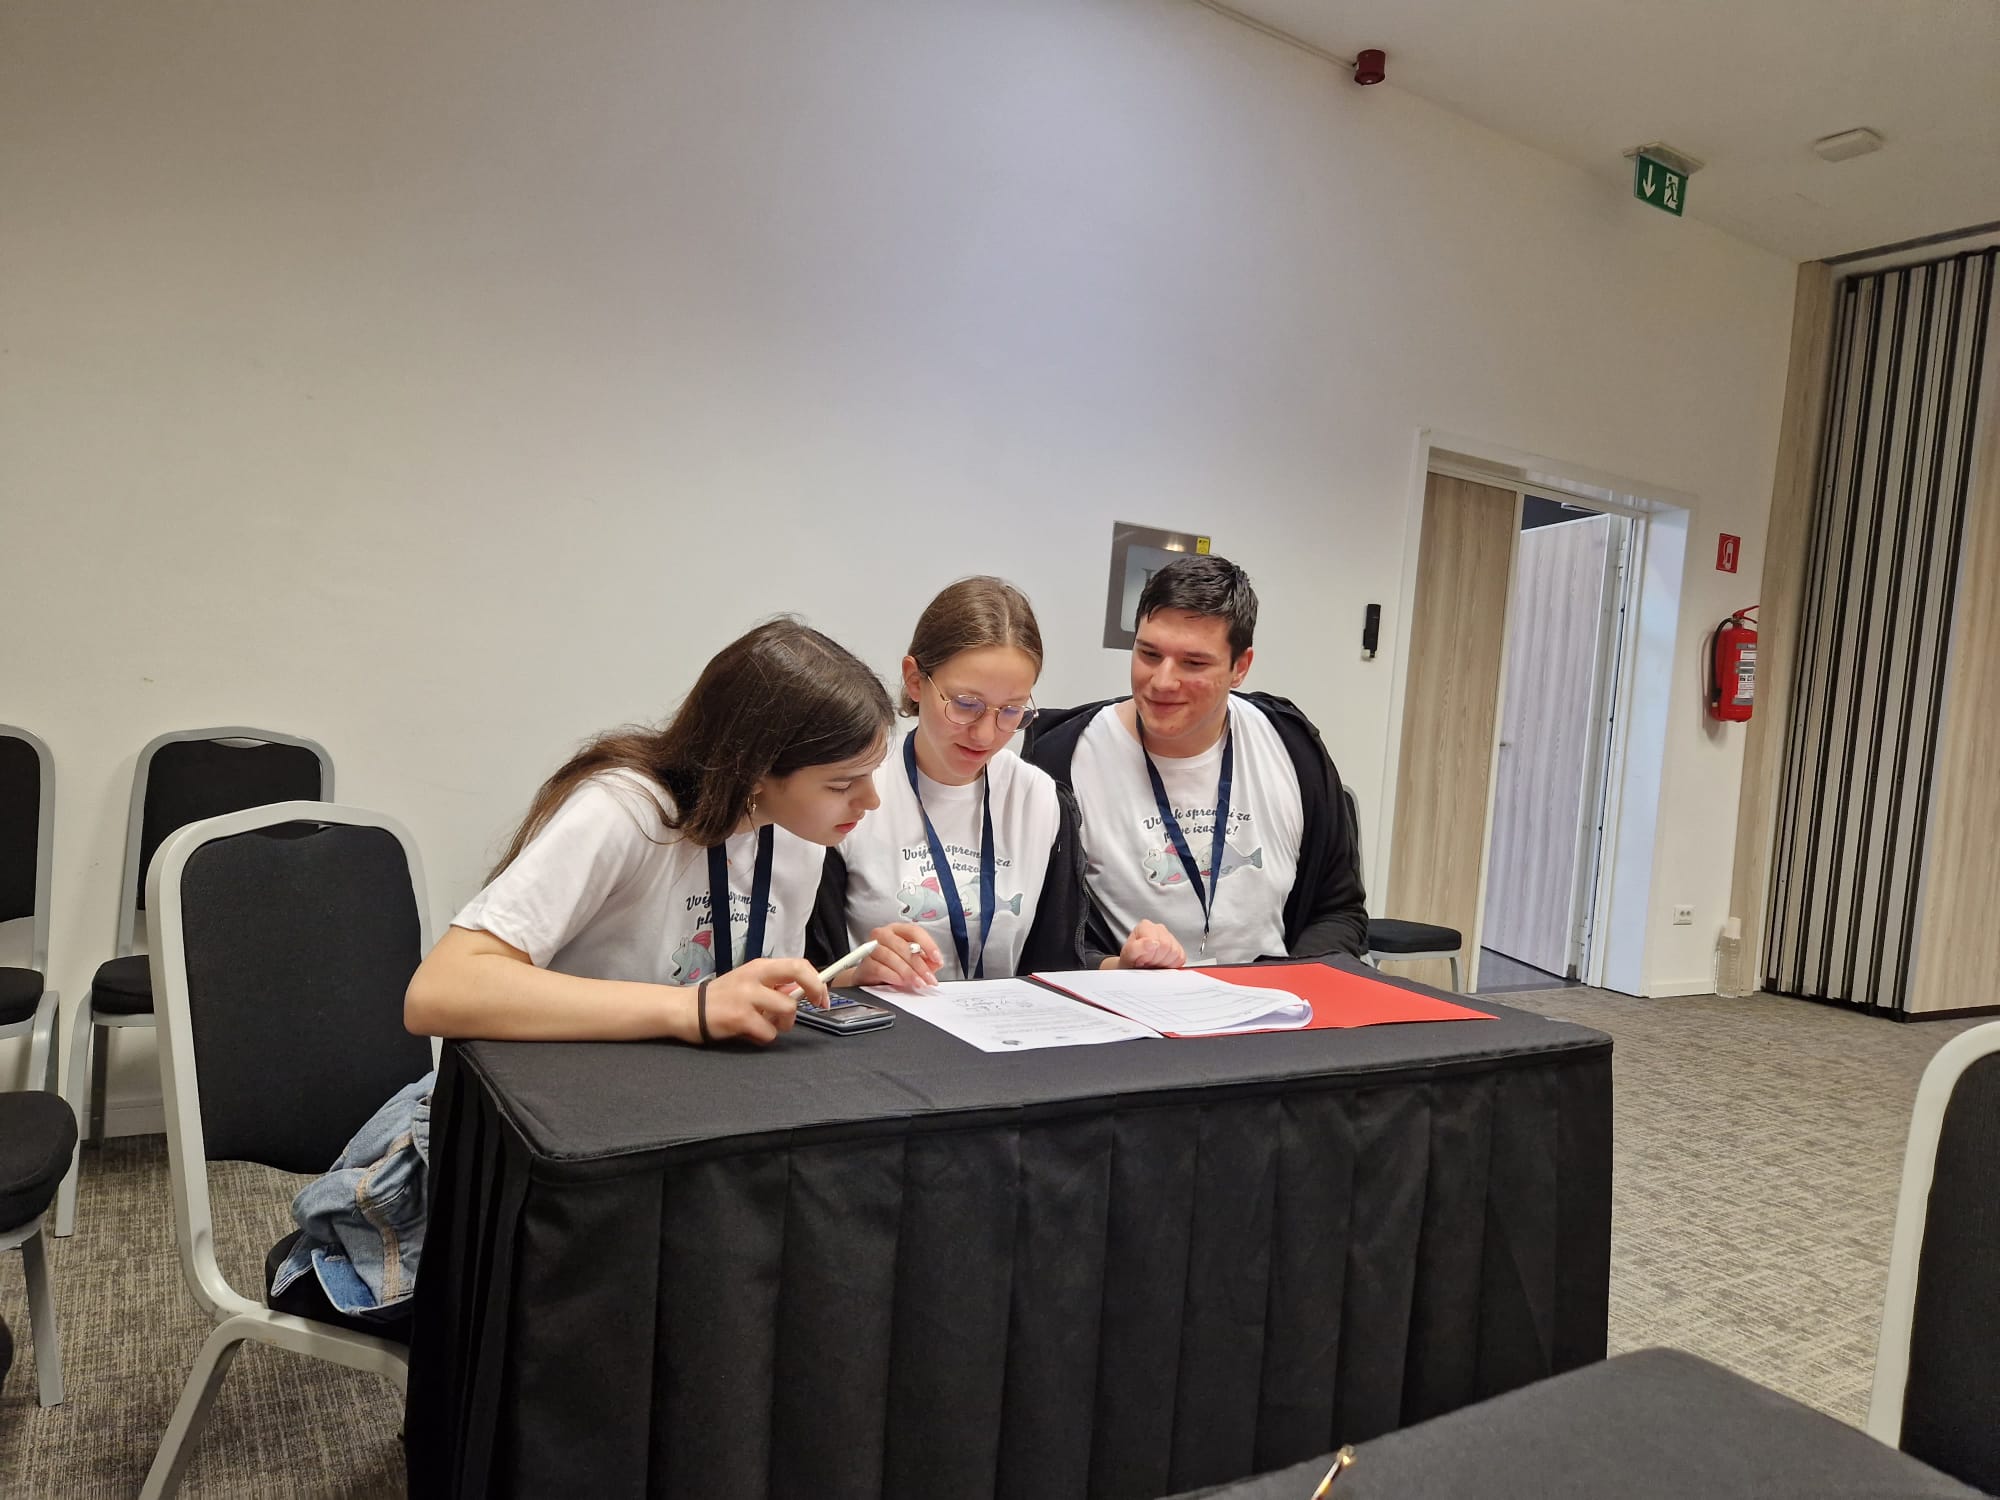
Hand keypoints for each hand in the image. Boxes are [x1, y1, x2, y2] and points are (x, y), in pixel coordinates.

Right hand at [696, 958, 825, 1043]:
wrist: (688, 1010)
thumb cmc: (722, 997)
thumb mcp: (748, 982)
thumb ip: (774, 986)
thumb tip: (801, 993)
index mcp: (759, 966)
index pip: (797, 964)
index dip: (816, 979)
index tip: (822, 996)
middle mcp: (755, 977)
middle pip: (798, 975)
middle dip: (814, 991)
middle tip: (816, 1006)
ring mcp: (747, 996)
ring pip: (787, 1010)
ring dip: (783, 1023)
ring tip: (765, 1023)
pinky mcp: (740, 1018)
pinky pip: (769, 1032)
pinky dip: (764, 1037)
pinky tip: (750, 1032)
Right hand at [854, 923, 943, 989]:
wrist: (869, 977)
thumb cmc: (892, 965)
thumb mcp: (913, 962)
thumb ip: (926, 961)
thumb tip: (936, 963)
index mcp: (898, 930)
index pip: (914, 931)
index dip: (928, 944)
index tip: (937, 959)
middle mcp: (883, 934)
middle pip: (903, 945)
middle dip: (919, 964)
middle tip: (928, 978)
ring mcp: (871, 948)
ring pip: (891, 957)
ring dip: (907, 972)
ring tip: (917, 982)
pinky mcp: (865, 963)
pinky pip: (879, 968)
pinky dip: (893, 976)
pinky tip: (901, 982)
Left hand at [1115, 921, 1184, 969]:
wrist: (1133, 968)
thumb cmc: (1129, 961)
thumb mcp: (1128, 955)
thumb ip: (1137, 947)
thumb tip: (1152, 942)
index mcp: (1145, 926)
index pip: (1159, 942)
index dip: (1150, 956)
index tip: (1142, 960)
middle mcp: (1159, 928)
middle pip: (1168, 947)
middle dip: (1157, 959)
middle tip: (1147, 962)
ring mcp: (1170, 937)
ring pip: (1175, 953)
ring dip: (1163, 963)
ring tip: (1152, 962)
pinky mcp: (1178, 948)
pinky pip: (1180, 958)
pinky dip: (1171, 965)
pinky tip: (1160, 963)